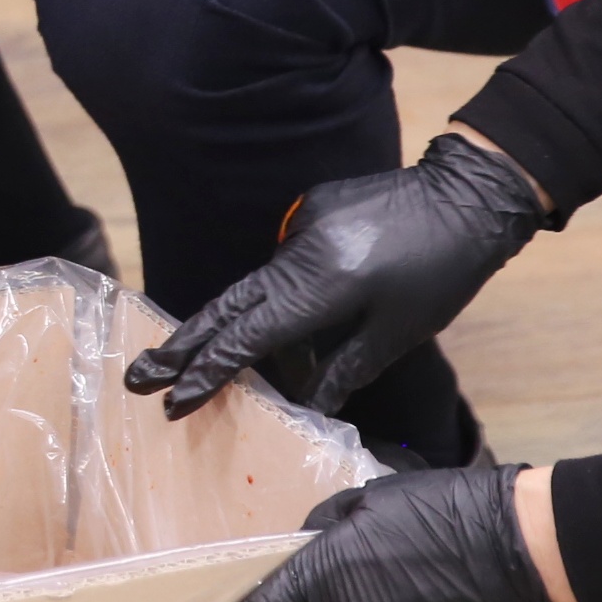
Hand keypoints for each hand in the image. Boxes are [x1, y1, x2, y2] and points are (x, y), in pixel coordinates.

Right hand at [126, 132, 545, 419]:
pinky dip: (283, 291)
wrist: (465, 198)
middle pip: (227, 305)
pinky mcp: (312, 208)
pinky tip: (309, 308)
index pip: (248, 338)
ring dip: (240, 323)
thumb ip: (344, 369)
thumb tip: (305, 403)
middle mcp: (297, 252)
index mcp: (319, 288)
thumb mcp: (396, 335)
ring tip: (214, 357)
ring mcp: (301, 224)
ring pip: (259, 286)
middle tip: (137, 374)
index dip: (207, 372)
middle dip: (181, 344)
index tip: (171, 400)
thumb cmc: (440, 276)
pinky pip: (286, 260)